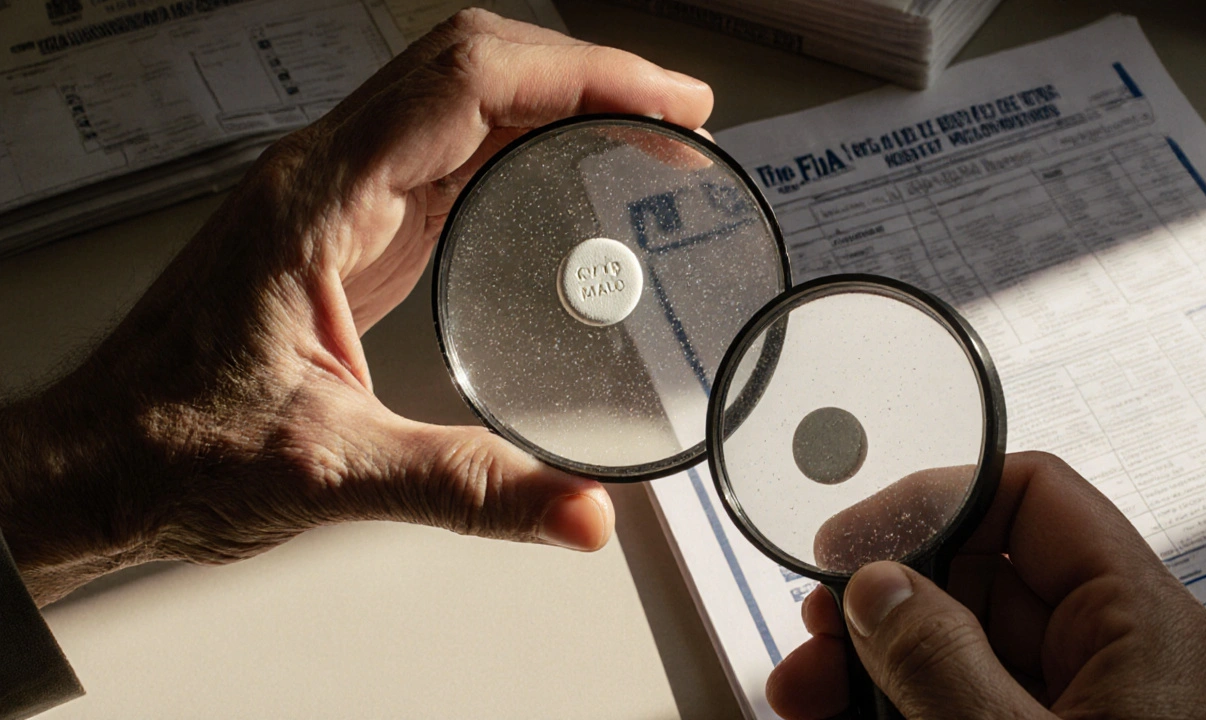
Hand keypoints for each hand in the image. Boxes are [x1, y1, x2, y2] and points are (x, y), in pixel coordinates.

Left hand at [0, 9, 713, 604]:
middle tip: (674, 116)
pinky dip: (520, 146)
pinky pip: (445, 152)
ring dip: (556, 101)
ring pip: (459, 99)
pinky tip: (564, 181)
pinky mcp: (345, 229)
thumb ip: (466, 489)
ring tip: (641, 135)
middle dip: (585, 76)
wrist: (98, 463)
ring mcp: (334, 197)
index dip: (580, 76)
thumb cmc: (171, 448)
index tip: (664, 102)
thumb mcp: (329, 471)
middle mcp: (325, 177)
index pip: (467, 83)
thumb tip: (584, 512)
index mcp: (317, 202)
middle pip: (472, 66)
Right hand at [766, 452, 1205, 718]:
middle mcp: (1102, 657)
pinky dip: (889, 712)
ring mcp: (1065, 714)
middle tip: (812, 630)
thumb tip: (876, 586)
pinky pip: (950, 707)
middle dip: (881, 596)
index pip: (1033, 498)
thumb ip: (938, 657)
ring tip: (800, 695)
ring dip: (866, 664)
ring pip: (950, 647)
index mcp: (1130, 622)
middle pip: (978, 575)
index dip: (937, 497)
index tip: (854, 535)